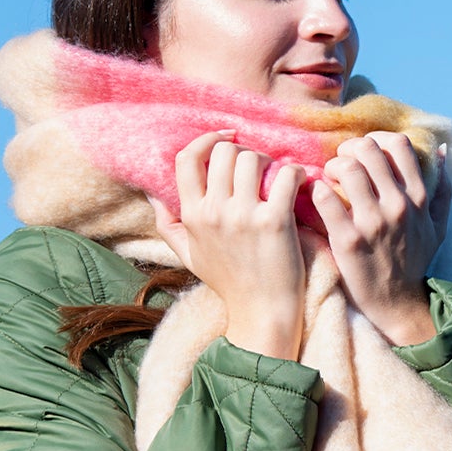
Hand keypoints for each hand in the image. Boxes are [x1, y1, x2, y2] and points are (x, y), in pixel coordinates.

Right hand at [149, 130, 306, 360]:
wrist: (261, 312)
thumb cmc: (228, 283)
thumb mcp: (189, 256)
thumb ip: (168, 225)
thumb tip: (152, 196)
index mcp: (192, 216)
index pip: (187, 159)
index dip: (206, 140)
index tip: (226, 138)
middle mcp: (214, 212)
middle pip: (224, 152)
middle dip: (244, 151)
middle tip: (258, 167)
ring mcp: (244, 216)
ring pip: (253, 158)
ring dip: (270, 161)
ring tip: (277, 177)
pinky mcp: (274, 221)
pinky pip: (285, 175)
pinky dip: (295, 173)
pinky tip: (299, 183)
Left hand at [310, 132, 451, 344]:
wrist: (398, 303)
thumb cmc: (415, 262)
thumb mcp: (438, 226)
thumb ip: (442, 188)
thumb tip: (441, 150)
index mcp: (418, 198)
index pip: (398, 145)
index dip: (376, 139)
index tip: (364, 153)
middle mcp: (398, 205)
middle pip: (367, 150)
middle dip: (348, 150)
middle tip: (341, 163)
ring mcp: (373, 222)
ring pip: (347, 169)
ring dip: (332, 167)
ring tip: (329, 179)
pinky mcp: (348, 240)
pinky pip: (326, 198)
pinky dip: (317, 190)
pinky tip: (318, 197)